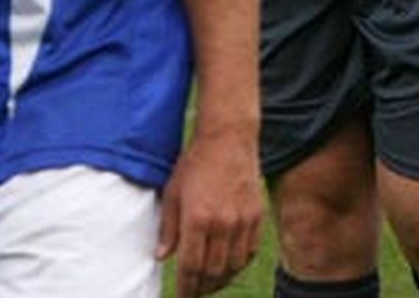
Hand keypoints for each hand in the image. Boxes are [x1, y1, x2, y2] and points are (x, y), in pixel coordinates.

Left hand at [155, 124, 262, 296]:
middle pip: (212, 272)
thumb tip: (162, 256)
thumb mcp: (173, 193)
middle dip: (201, 289)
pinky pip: (249, 251)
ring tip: (210, 285)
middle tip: (194, 293)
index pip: (191, 267)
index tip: (182, 296)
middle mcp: (222, 223)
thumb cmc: (196, 163)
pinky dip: (238, 265)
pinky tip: (229, 267)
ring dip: (220, 281)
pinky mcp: (256, 214)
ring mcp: (242, 220)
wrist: (228, 138)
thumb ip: (168, 228)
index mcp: (197, 219)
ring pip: (233, 266)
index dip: (185, 288)